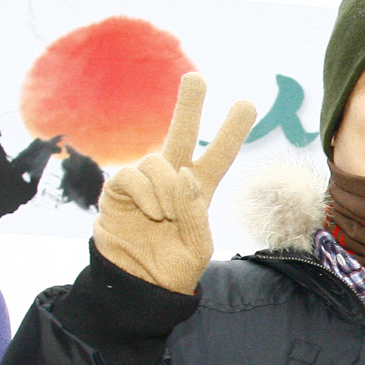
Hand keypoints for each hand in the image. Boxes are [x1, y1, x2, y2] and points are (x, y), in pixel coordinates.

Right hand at [92, 72, 255, 294]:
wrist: (136, 286)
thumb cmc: (171, 269)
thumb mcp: (197, 247)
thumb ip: (196, 212)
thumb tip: (184, 174)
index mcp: (198, 192)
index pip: (218, 156)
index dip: (231, 132)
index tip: (247, 104)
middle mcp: (171, 181)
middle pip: (182, 134)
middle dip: (188, 105)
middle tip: (196, 78)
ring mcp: (144, 184)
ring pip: (158, 161)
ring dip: (165, 188)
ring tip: (165, 216)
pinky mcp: (117, 190)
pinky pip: (132, 175)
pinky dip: (144, 193)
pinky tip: (151, 213)